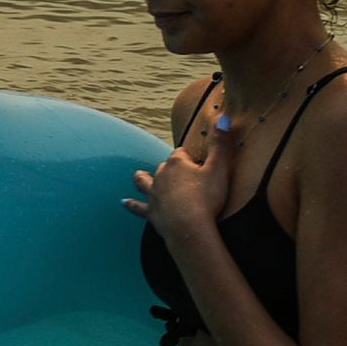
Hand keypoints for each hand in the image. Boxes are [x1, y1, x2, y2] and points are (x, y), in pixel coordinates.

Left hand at [127, 114, 223, 245]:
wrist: (189, 228)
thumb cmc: (206, 198)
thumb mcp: (219, 169)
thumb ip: (221, 144)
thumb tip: (223, 117)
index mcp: (177, 164)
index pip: (181, 153)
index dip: (190, 158)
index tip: (198, 163)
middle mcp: (161, 176)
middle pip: (164, 166)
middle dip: (171, 168)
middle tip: (182, 175)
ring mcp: (154, 194)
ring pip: (143, 181)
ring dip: (143, 178)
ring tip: (140, 176)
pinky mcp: (150, 212)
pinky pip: (137, 206)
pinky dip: (131, 204)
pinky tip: (123, 203)